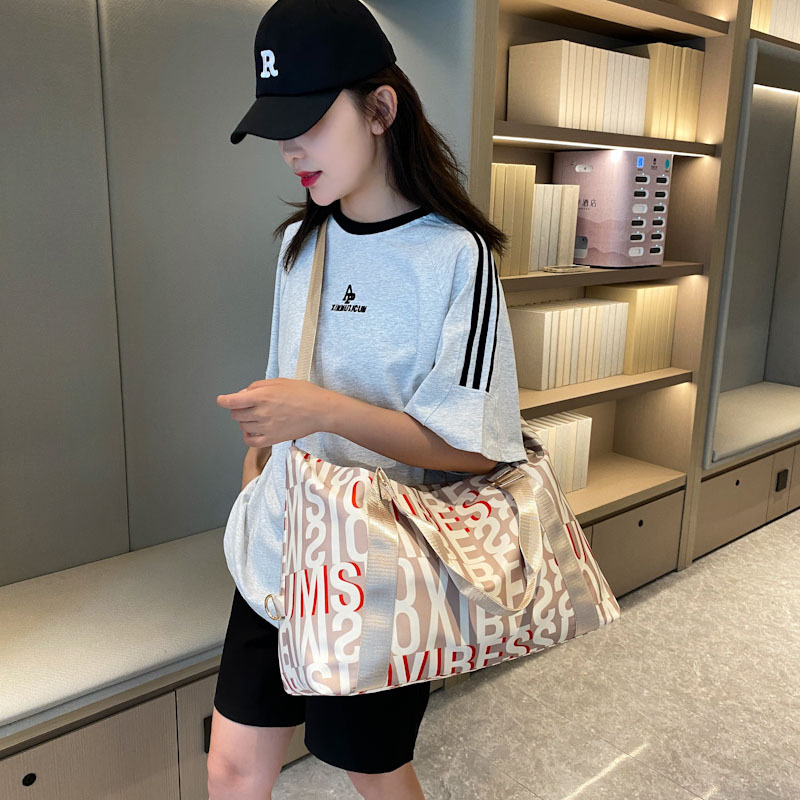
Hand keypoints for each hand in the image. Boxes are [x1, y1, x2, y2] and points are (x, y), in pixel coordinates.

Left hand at [217, 378, 332, 446]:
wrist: (320, 411)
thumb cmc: (304, 394)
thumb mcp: (279, 382)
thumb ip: (257, 386)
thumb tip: (243, 394)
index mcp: (261, 396)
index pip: (232, 401)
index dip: (223, 400)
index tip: (222, 400)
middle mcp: (261, 412)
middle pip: (235, 415)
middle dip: (238, 409)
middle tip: (248, 406)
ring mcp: (266, 427)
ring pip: (242, 427)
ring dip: (245, 421)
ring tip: (257, 417)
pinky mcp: (272, 439)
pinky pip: (251, 441)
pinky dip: (247, 437)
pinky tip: (253, 431)